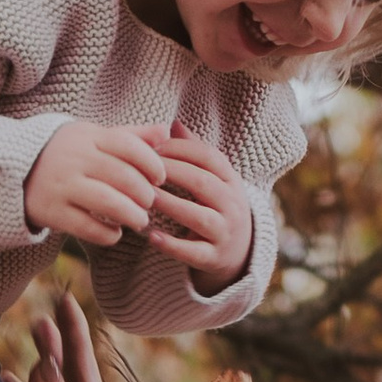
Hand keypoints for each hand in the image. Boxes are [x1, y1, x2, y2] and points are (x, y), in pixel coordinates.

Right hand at [24, 119, 169, 245]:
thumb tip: (166, 132)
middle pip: (123, 177)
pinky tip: (115, 233)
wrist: (15, 171)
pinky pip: (87, 227)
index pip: (128, 146)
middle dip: (145, 194)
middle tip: (150, 204)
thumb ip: (130, 135)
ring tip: (140, 221)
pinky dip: (108, 234)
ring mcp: (61, 186)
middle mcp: (74, 159)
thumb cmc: (67, 153)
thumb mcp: (93, 137)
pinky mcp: (51, 211)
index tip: (160, 178)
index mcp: (88, 137)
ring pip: (109, 203)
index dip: (152, 163)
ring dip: (132, 215)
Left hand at [150, 122, 255, 288]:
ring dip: (170, 205)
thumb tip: (173, 123)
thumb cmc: (216, 205)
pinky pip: (193, 252)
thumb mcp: (213, 178)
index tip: (152, 148)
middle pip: (202, 183)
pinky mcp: (214, 258)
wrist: (239, 251)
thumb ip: (194, 152)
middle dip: (171, 173)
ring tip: (144, 197)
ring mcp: (225, 232)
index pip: (208, 157)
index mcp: (230, 180)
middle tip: (142, 169)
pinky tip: (151, 237)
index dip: (180, 149)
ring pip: (198, 216)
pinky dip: (172, 246)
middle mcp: (232, 204)